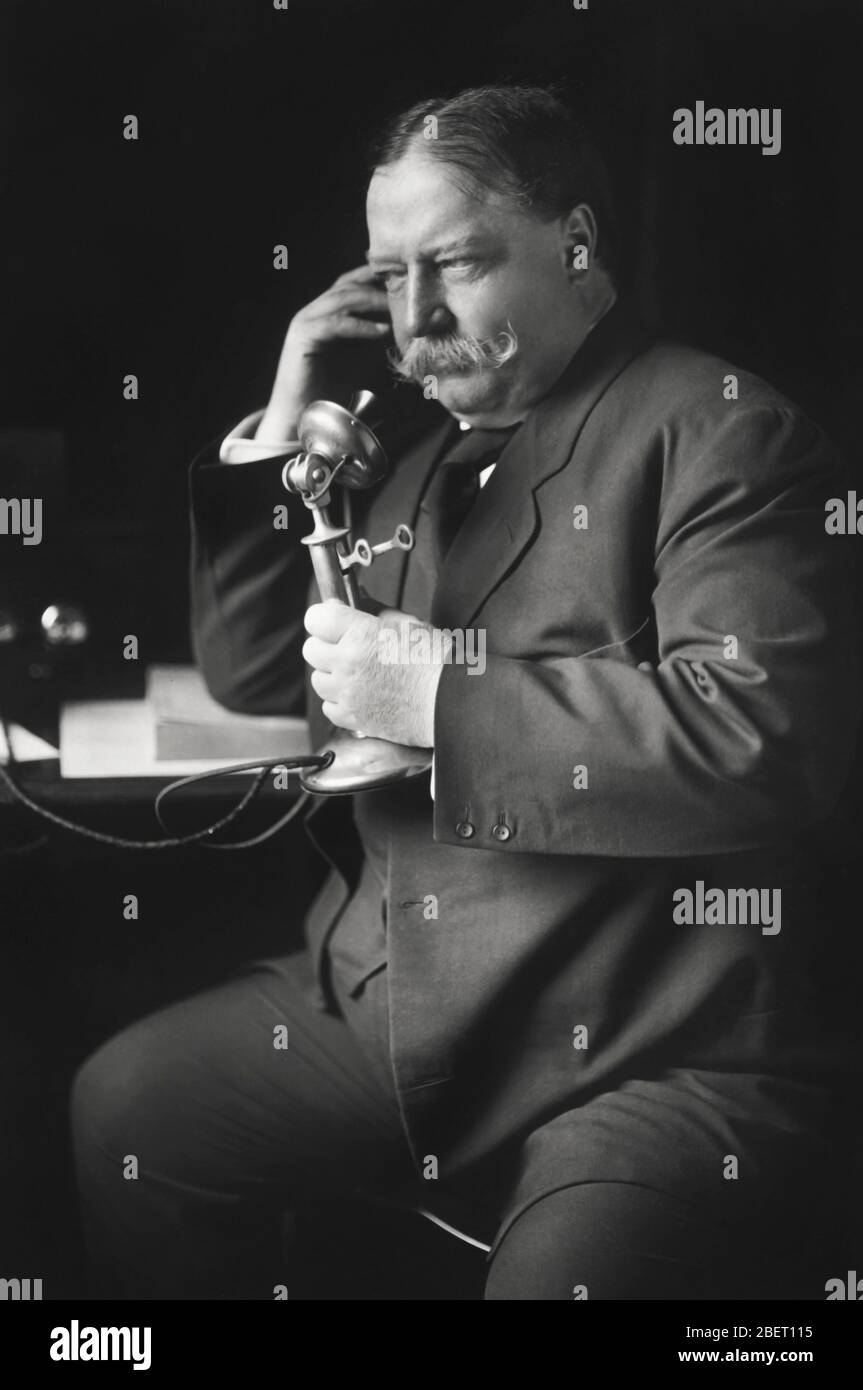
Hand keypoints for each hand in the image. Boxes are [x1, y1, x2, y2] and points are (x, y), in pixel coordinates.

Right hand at [255, 265, 391, 442]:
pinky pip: (335, 323)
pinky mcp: (303, 337)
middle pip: (347, 284)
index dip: (377, 278)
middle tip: (405, 288)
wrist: (305, 415)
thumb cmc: (332, 389)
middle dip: (377, 283)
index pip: (352, 283)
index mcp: (325, 313)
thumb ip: (378, 335)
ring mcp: (305, 322)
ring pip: (341, 299)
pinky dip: (361, 326)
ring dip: (373, 301)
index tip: (405, 281)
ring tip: (398, 307)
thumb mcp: (363, 355)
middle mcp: (313, 312)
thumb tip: (406, 322)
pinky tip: (382, 331)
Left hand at [302, 601, 448, 747]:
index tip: (331, 621)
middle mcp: (348, 663)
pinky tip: (359, 694)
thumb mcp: (408, 624)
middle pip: (311, 649)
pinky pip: (328, 706)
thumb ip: (374, 611)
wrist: (452, 702)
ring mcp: (348, 693)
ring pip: (317, 679)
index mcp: (361, 634)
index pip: (316, 618)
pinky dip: (339, 701)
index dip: (323, 618)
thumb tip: (357, 599)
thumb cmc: (437, 662)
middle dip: (326, 645)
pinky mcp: (352, 718)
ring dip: (331, 674)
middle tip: (345, 647)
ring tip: (355, 674)